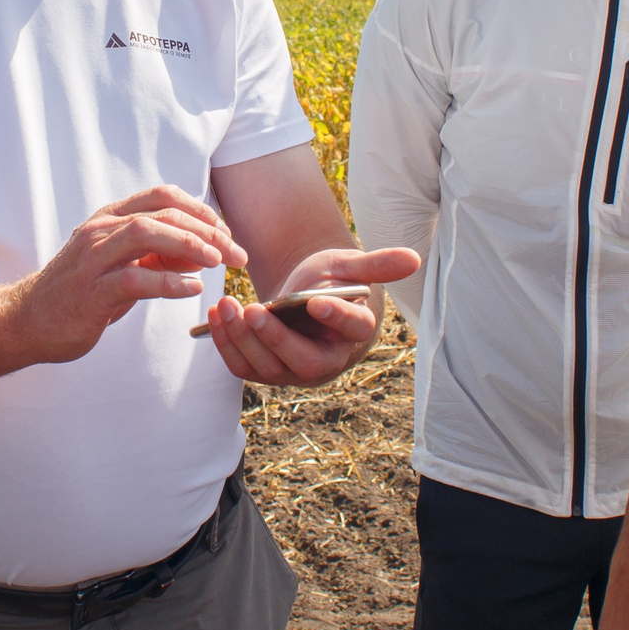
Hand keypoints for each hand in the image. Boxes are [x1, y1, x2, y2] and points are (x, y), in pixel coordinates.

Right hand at [4, 186, 250, 366]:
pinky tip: (192, 290)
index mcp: (110, 219)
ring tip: (216, 261)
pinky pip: (134, 279)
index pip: (163, 197)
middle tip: (236, 253)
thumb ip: (158, 258)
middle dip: (206, 230)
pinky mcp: (90, 292)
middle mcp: (101, 231)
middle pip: (162, 213)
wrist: (26, 321)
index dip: (201, 210)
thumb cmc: (79, 295)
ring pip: (147, 234)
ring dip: (188, 245)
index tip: (226, 233)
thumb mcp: (123, 269)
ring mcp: (92, 259)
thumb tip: (202, 254)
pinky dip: (168, 283)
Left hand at [203, 246, 419, 387]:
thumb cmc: (333, 282)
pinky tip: (213, 315)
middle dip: (273, 338)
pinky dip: (225, 344)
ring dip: (242, 339)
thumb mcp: (351, 267)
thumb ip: (378, 264)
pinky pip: (243, 367)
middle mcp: (326, 361)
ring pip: (266, 367)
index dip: (336, 317)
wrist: (306, 297)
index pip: (351, 329)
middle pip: (301, 360)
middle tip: (250, 309)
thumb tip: (415, 258)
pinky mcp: (266, 371)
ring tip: (224, 304)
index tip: (317, 301)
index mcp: (354, 332)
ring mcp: (294, 371)